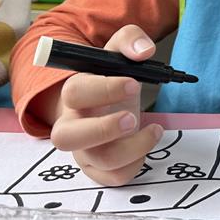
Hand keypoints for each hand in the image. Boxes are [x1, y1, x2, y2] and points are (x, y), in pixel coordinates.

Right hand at [48, 26, 163, 185]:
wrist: (106, 104)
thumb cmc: (111, 78)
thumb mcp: (119, 52)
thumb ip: (131, 41)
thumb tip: (144, 51)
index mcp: (74, 93)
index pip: (75, 92)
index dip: (104, 89)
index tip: (134, 83)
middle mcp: (72, 124)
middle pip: (65, 137)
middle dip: (103, 129)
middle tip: (133, 118)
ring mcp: (83, 151)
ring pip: (96, 160)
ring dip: (130, 148)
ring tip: (153, 130)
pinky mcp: (98, 170)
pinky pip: (113, 177)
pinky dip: (134, 165)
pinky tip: (145, 142)